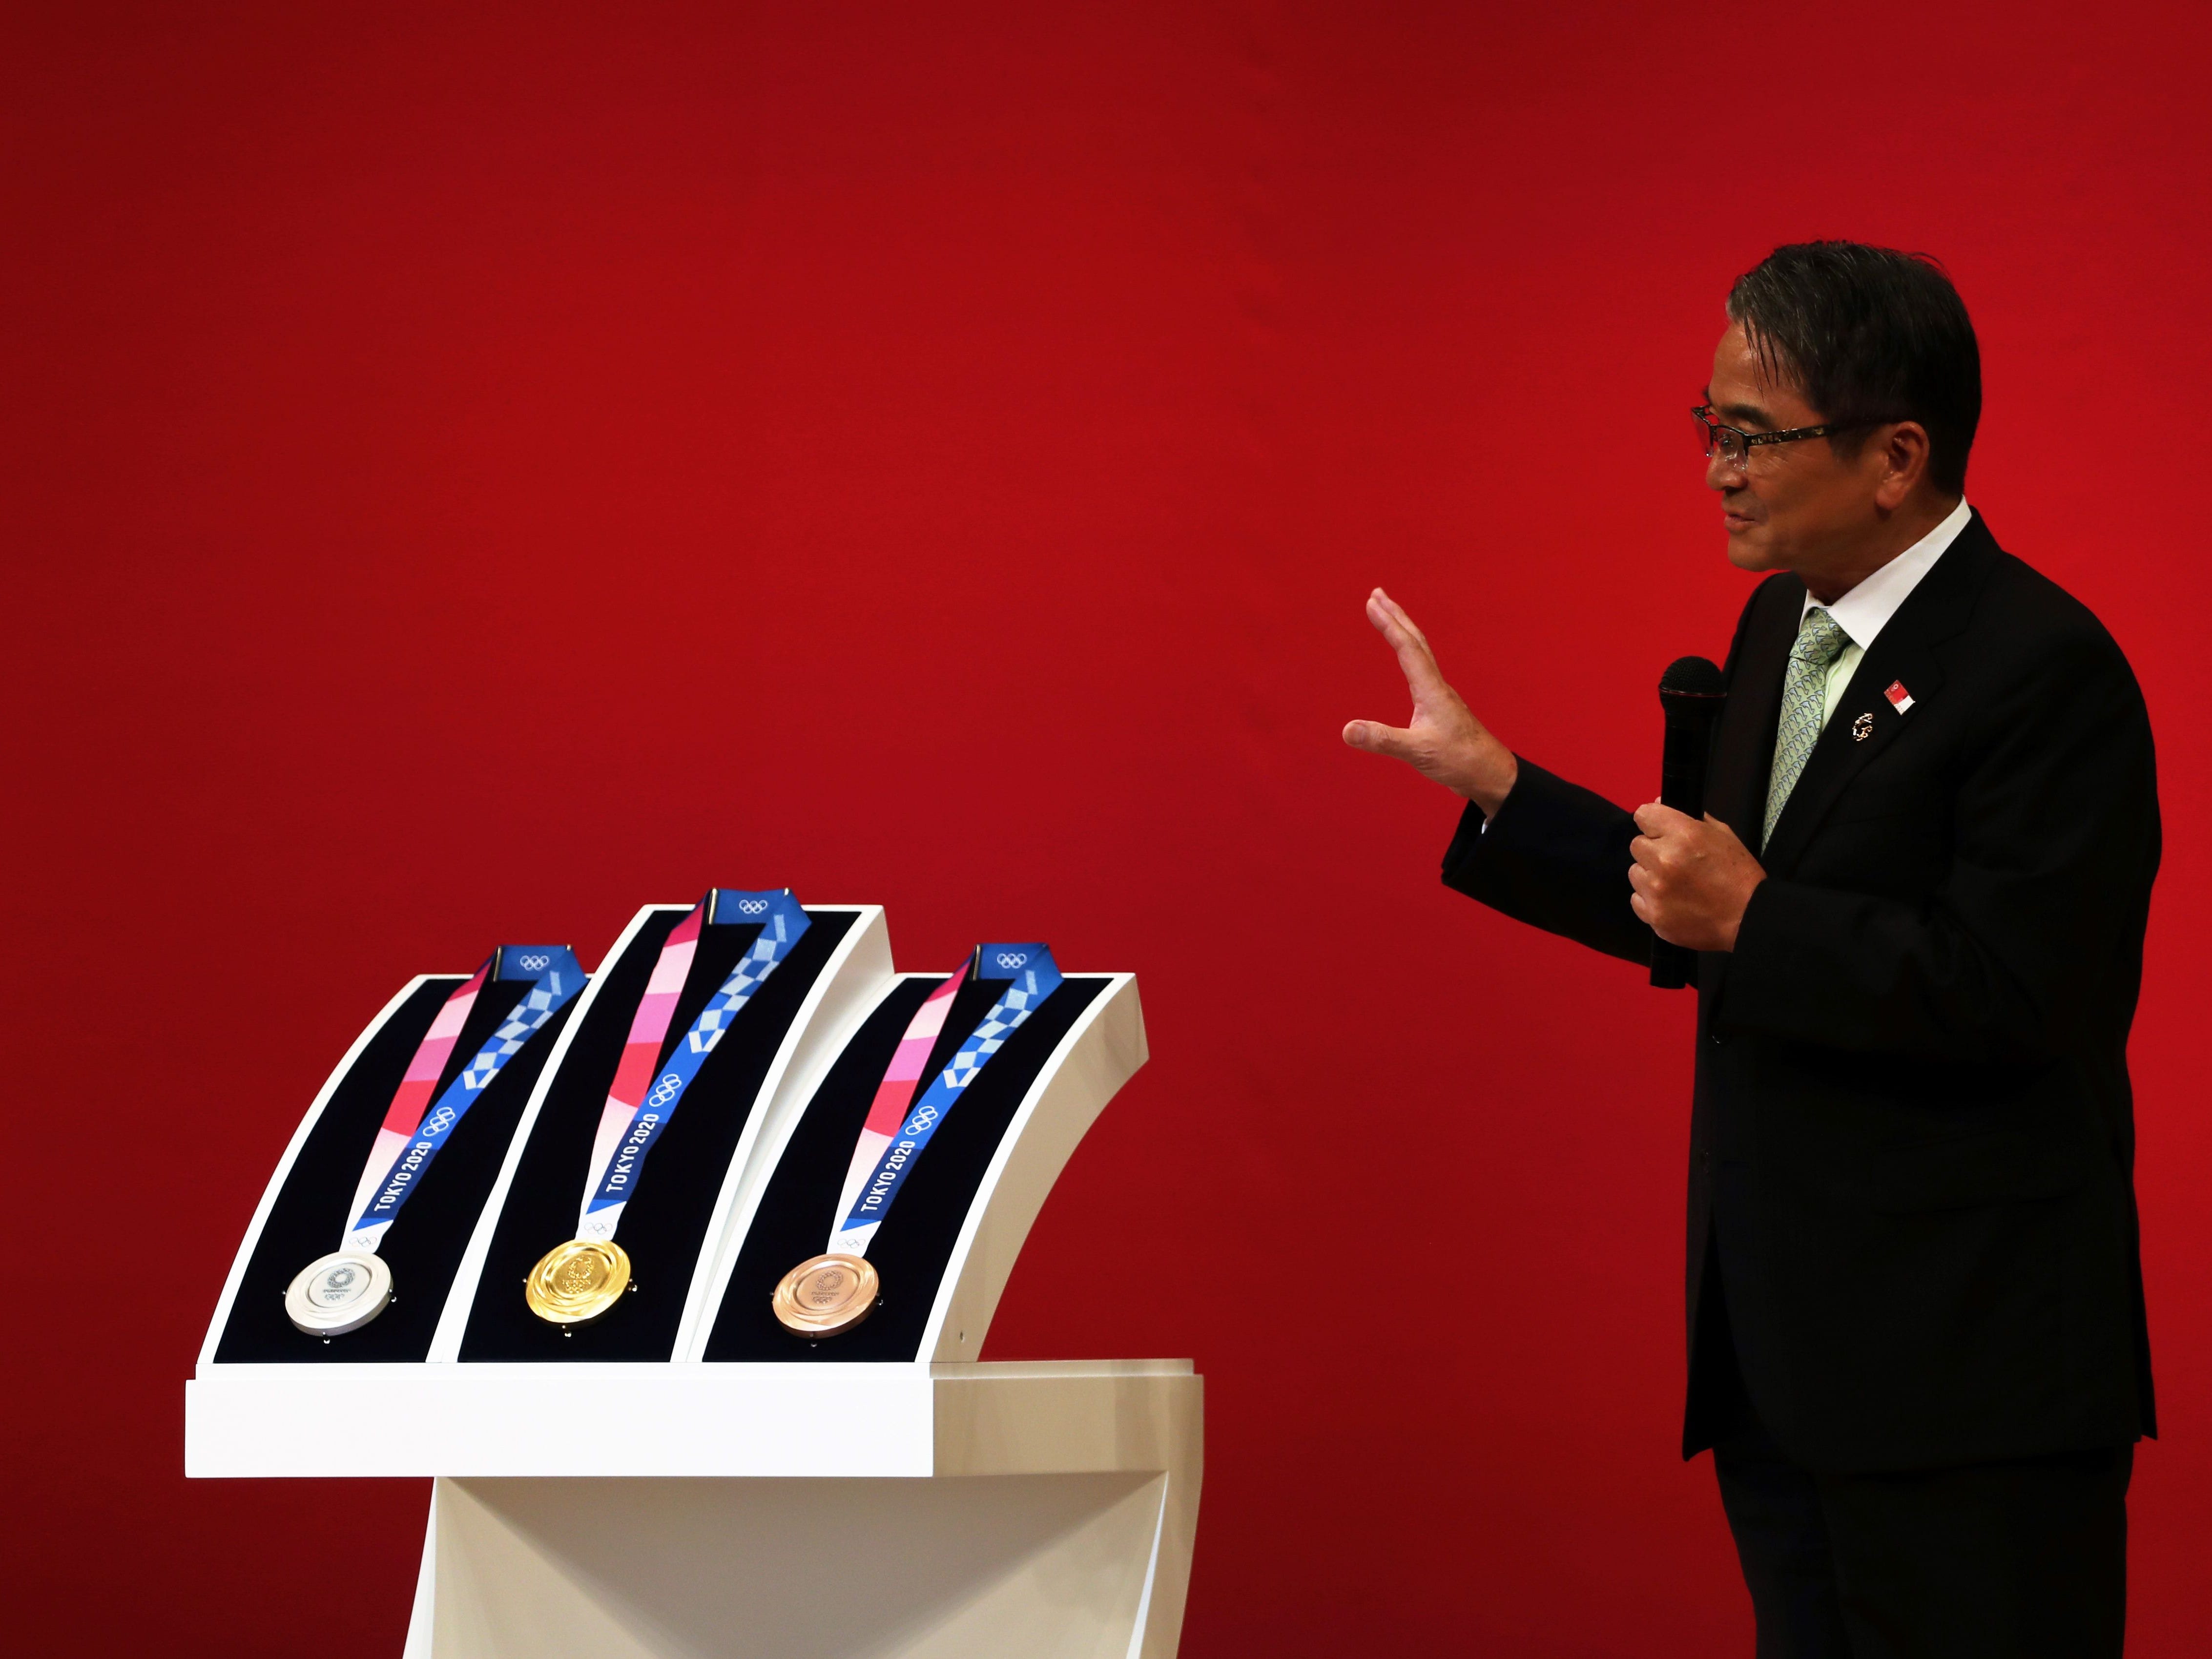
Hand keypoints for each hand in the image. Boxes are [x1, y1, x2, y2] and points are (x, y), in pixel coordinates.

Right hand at [1342, 588, 1517, 813]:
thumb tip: (1347, 729)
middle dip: (1395, 616)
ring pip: (1421, 653)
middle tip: (1377, 594)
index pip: (1406, 648)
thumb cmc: (1460, 761)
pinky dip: (1410, 653)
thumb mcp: (1418, 752)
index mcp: (1431, 690)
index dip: (1388, 624)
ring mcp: (1439, 696)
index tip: (1371, 603)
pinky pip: (1422, 669)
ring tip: (1389, 616)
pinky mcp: (1440, 708)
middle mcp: (1436, 686)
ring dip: (1403, 631)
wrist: (1490, 774)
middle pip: (1415, 641)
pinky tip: (1407, 661)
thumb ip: (1383, 739)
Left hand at [1629, 804, 1764, 951]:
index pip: (1644, 815)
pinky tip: (1672, 900)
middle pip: (1637, 845)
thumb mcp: (1722, 835)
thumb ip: (1688, 818)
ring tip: (1676, 883)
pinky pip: (1637, 898)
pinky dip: (1650, 899)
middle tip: (1675, 861)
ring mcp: (1656, 889)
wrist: (1748, 918)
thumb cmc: (1738, 875)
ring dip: (1650, 875)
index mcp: (1683, 835)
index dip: (1652, 822)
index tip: (1659, 830)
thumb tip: (1657, 804)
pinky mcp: (1652, 914)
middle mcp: (1664, 860)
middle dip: (1653, 850)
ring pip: (1635, 872)